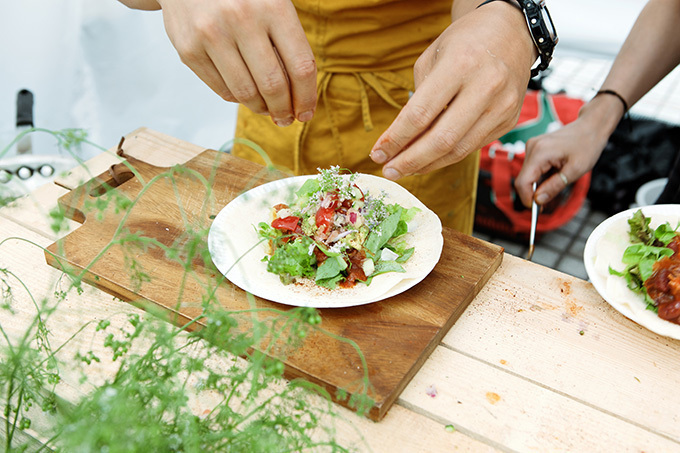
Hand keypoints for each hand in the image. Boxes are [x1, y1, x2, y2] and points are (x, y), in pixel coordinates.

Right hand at [156, 0, 316, 125]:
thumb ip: (287, 44)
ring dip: (261, 108)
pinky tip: (244, 92)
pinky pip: (222, 90)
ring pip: (246, 93)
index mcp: (273, 6)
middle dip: (284, 110)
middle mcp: (242, 18)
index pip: (301, 67)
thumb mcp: (272, 5)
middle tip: (286, 118)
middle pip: (273, 86)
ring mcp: (212, 34)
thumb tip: (299, 97)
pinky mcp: (189, 49)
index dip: (306, 97)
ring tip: (266, 108)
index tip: (306, 112)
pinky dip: (237, 98)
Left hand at [369, 3, 534, 180]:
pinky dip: (447, 157)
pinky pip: (473, 147)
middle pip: (441, 139)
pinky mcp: (509, 120)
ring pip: (459, 150)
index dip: (395, 139)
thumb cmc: (464, 43)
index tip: (377, 153)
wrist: (511, 32)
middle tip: (389, 170)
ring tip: (405, 169)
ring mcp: (502, 106)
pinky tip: (429, 159)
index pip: (420, 114)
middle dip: (410, 161)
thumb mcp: (432, 57)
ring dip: (427, 165)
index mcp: (461, 64)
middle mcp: (486, 86)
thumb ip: (418, 98)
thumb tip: (402, 141)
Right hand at [514, 118, 608, 207]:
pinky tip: (554, 178)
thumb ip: (554, 187)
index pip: (523, 182)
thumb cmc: (587, 145)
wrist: (591, 126)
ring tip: (554, 188)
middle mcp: (532, 148)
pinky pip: (532, 169)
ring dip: (537, 186)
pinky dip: (540, 178)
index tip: (537, 210)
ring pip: (527, 175)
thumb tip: (537, 201)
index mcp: (540, 153)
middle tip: (545, 206)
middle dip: (532, 194)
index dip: (527, 199)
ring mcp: (532, 147)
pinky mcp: (535, 148)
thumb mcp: (575, 171)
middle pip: (523, 180)